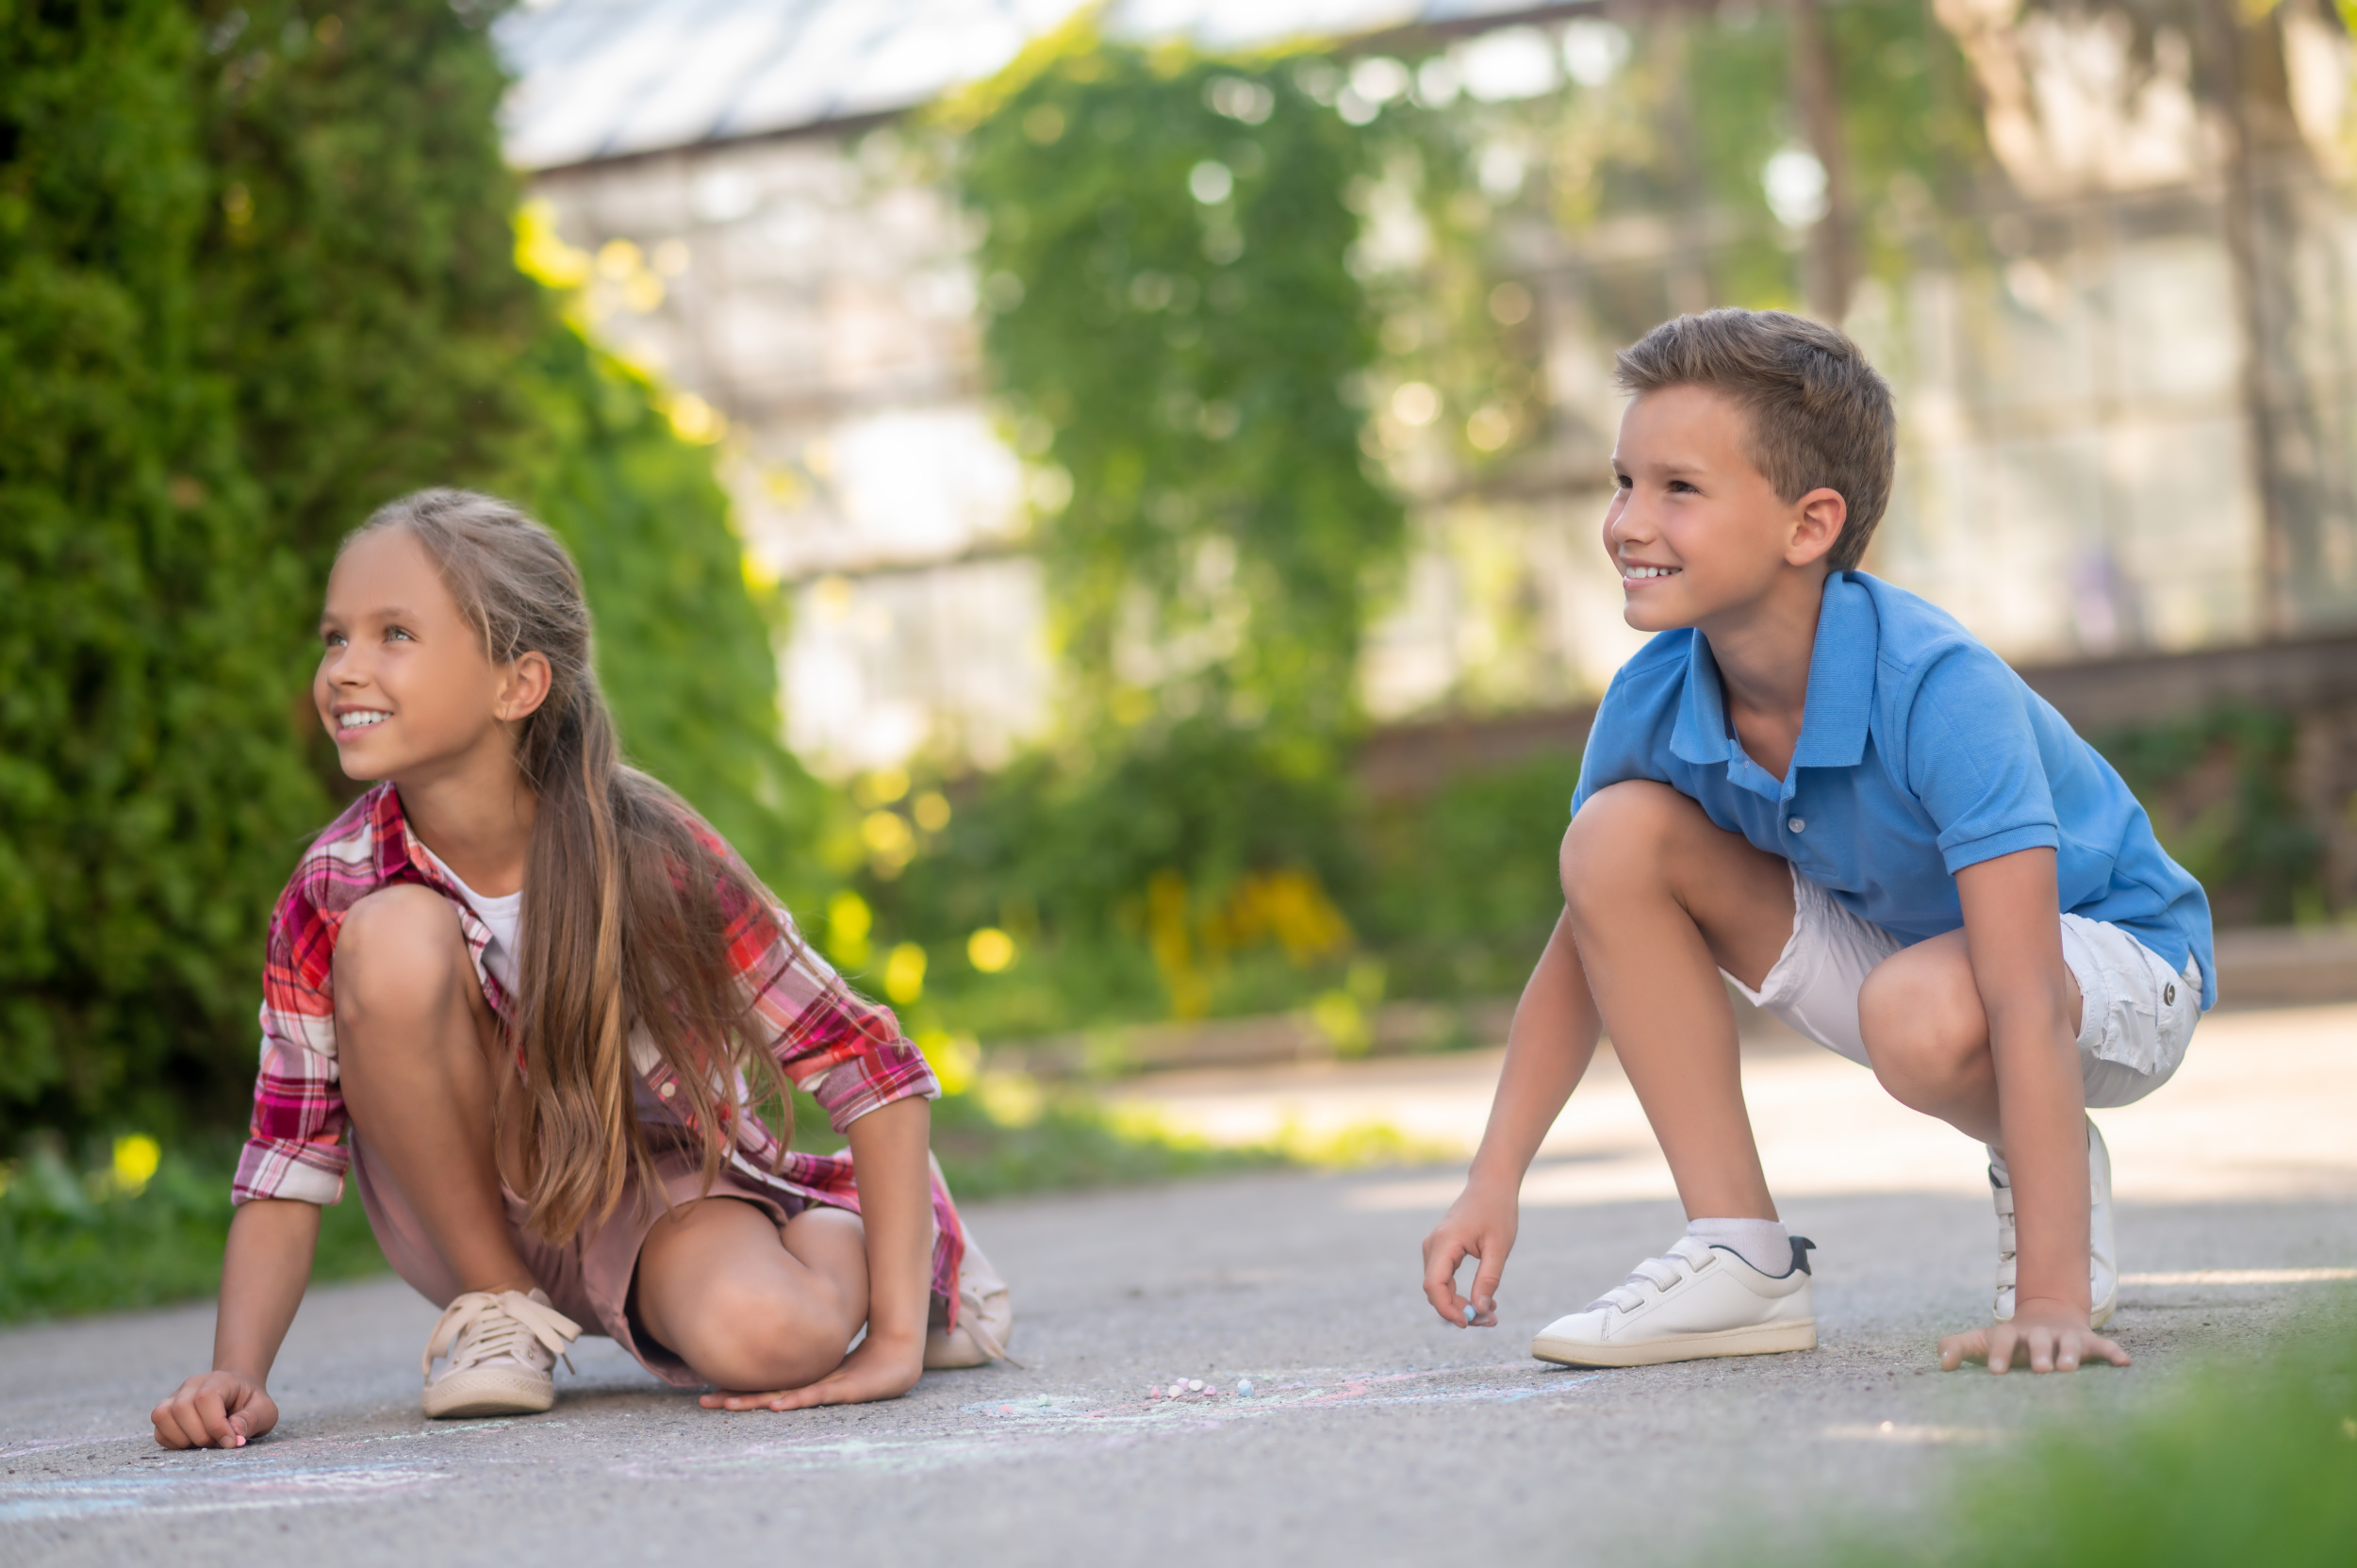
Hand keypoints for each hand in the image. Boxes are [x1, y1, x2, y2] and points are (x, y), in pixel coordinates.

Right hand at [152, 1369, 278, 1448]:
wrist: (237, 1393)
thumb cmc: (250, 1403)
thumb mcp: (265, 1410)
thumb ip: (253, 1419)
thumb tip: (234, 1432)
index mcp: (219, 1380)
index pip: (206, 1398)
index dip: (216, 1425)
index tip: (231, 1442)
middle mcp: (192, 1385)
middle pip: (181, 1408)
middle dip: (200, 1435)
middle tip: (218, 1442)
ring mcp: (175, 1397)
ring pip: (163, 1417)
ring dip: (183, 1439)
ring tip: (205, 1442)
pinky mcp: (166, 1413)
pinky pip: (159, 1431)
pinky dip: (173, 1443)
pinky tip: (193, 1443)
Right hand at [699, 1328, 925, 1412]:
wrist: (898, 1354)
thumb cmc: (864, 1348)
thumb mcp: (829, 1333)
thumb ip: (807, 1324)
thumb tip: (783, 1303)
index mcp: (803, 1378)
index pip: (764, 1383)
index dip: (738, 1386)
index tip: (709, 1389)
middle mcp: (809, 1388)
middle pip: (767, 1394)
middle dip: (737, 1399)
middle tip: (706, 1402)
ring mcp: (826, 1391)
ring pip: (786, 1398)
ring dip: (758, 1402)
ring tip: (730, 1405)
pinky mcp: (846, 1390)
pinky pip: (817, 1395)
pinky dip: (796, 1400)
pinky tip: (776, 1405)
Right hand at [1421, 1179, 1517, 1328]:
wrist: (1491, 1185)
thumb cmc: (1497, 1211)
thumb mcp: (1499, 1248)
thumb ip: (1488, 1279)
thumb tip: (1480, 1311)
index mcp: (1444, 1243)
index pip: (1434, 1286)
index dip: (1447, 1309)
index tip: (1469, 1323)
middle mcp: (1432, 1246)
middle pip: (1435, 1291)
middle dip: (1459, 1311)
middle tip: (1490, 1321)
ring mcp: (1434, 1248)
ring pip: (1439, 1288)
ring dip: (1461, 1304)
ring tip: (1491, 1312)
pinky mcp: (1441, 1250)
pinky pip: (1444, 1279)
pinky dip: (1460, 1293)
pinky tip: (1483, 1299)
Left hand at [1940, 1297, 2130, 1373]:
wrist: (2047, 1315)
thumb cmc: (2010, 1340)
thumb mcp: (1983, 1341)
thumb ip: (1959, 1347)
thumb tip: (1941, 1363)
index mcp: (2012, 1334)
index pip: (2002, 1340)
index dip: (1999, 1353)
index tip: (1994, 1371)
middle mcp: (2040, 1333)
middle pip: (2039, 1340)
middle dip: (2039, 1353)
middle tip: (2040, 1370)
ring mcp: (2065, 1336)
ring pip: (2070, 1343)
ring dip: (2071, 1353)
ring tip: (2070, 1369)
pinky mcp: (2089, 1342)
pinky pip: (2104, 1346)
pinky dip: (2114, 1352)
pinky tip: (2124, 1363)